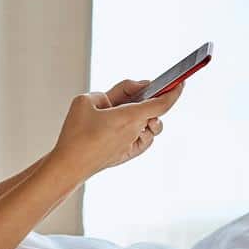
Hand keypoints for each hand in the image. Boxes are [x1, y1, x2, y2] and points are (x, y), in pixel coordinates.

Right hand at [51, 79, 182, 178]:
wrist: (68, 165)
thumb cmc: (75, 134)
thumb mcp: (86, 100)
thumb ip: (112, 91)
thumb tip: (130, 93)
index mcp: (129, 117)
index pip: (162, 103)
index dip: (174, 92)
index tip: (180, 83)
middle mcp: (136, 132)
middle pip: (151, 110)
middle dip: (143, 98)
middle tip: (129, 91)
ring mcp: (133, 145)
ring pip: (150, 126)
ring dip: (144, 115)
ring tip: (123, 110)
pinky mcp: (127, 154)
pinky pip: (143, 139)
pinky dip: (139, 130)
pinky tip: (127, 126)